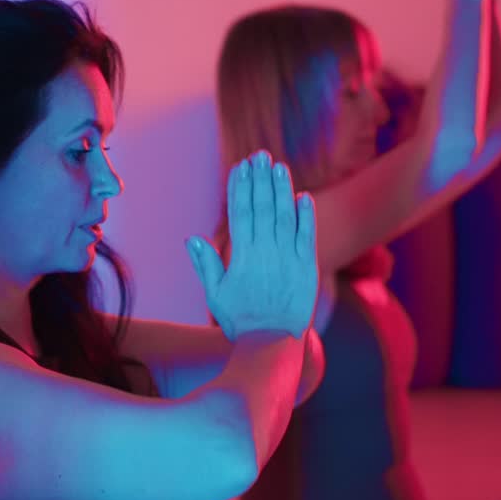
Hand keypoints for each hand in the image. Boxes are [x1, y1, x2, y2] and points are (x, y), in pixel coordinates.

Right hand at [187, 151, 318, 340]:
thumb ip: (206, 264)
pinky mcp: (307, 267)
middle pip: (261, 208)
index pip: (239, 214)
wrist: (273, 343)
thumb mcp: (215, 295)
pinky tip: (302, 197)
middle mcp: (265, 253)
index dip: (239, 188)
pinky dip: (305, 215)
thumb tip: (193, 237)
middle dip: (260, 180)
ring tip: (278, 167)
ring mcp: (288, 259)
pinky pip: (307, 236)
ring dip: (281, 189)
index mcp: (241, 257)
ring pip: (284, 216)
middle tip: (259, 156)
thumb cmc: (240, 320)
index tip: (239, 167)